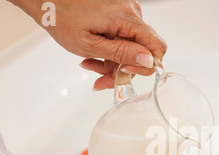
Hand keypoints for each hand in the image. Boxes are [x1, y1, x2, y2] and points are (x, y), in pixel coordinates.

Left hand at [9, 0, 166, 89]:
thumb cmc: (61, 17)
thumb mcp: (89, 44)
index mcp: (127, 17)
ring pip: (131, 47)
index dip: (146, 66)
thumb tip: (148, 61)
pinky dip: (110, 50)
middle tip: (101, 79)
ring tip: (91, 65)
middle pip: (141, 50)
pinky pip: (123, 38)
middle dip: (122, 68)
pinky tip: (93, 56)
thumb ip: (121, 53)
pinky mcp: (119, 13)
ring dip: (113, 61)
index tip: (125, 72)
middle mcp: (131, 12)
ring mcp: (125, 11)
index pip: (157, 47)